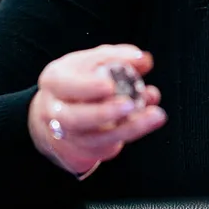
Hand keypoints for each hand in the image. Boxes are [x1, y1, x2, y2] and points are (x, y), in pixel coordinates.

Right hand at [27, 45, 165, 175]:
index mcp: (54, 81)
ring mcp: (67, 136)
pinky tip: (145, 123)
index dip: (87, 87)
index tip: (109, 85)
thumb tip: (144, 60)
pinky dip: (127, 135)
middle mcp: (55, 111)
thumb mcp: (92, 62)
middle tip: (130, 104)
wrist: (58, 111)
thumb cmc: (78, 80)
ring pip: (94, 139)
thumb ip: (118, 57)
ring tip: (154, 115)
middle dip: (103, 113)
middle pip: (74, 118)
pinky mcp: (81, 151)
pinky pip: (105, 148)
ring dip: (128, 128)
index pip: (65, 86)